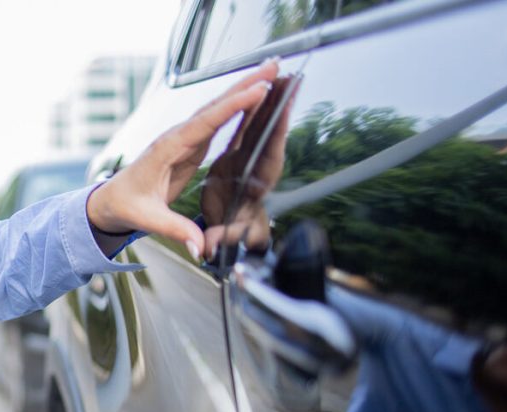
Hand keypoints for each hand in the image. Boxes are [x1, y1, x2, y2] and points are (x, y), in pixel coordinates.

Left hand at [86, 58, 279, 260]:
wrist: (111, 200)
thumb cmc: (125, 205)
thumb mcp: (148, 219)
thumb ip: (175, 230)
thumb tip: (199, 246)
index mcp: (167, 149)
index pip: (204, 123)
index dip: (231, 107)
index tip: (256, 91)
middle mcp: (177, 138)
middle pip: (215, 106)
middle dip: (244, 85)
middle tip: (273, 66)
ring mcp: (184, 139)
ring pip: (218, 109)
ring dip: (244, 90)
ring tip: (271, 73)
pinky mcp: (190, 145)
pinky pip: (217, 121)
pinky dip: (237, 106)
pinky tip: (254, 97)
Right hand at [201, 73, 300, 256]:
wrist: (226, 232)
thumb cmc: (229, 233)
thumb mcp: (227, 235)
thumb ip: (224, 236)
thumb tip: (215, 244)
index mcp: (258, 182)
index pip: (271, 151)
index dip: (276, 130)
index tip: (284, 108)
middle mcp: (258, 165)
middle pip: (273, 130)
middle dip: (282, 103)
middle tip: (290, 76)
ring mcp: (250, 156)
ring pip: (262, 122)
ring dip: (270, 98)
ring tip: (277, 72)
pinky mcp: (238, 152)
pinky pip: (247, 124)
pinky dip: (253, 106)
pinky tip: (255, 88)